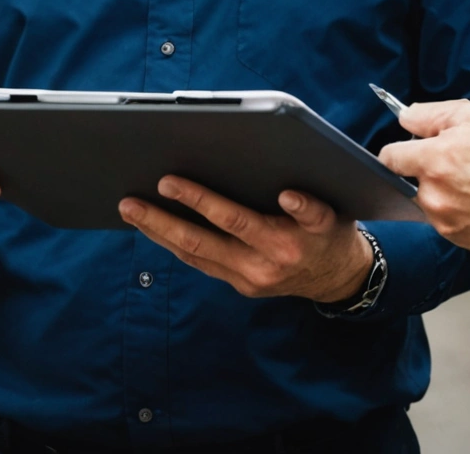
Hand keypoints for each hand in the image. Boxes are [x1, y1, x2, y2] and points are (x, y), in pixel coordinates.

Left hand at [118, 177, 372, 302]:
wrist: (339, 278)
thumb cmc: (329, 232)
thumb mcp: (331, 214)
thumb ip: (308, 204)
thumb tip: (286, 194)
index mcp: (284, 242)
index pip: (234, 219)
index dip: (203, 203)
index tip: (169, 183)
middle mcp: (261, 265)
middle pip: (201, 241)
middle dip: (162, 219)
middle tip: (131, 200)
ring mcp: (247, 279)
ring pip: (193, 255)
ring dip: (158, 232)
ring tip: (130, 209)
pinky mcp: (240, 285)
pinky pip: (199, 263)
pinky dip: (172, 244)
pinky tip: (152, 227)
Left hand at [378, 101, 469, 256]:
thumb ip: (437, 116)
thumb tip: (405, 118)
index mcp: (436, 158)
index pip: (389, 156)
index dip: (401, 150)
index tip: (414, 148)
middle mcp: (432, 191)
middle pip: (407, 178)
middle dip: (425, 168)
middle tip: (458, 164)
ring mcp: (441, 217)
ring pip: (425, 197)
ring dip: (439, 189)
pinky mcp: (451, 235)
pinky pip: (440, 216)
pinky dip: (452, 208)